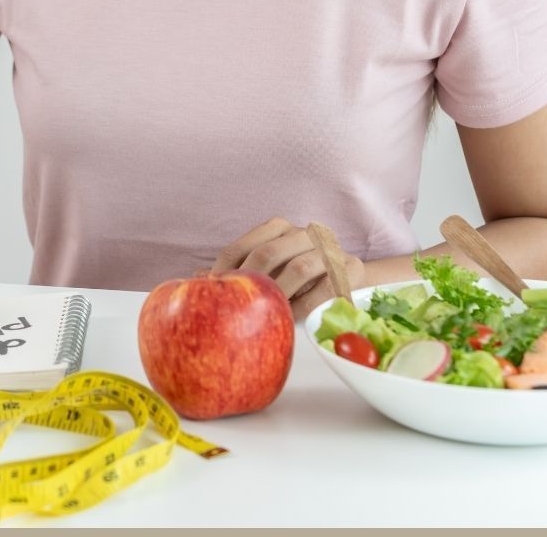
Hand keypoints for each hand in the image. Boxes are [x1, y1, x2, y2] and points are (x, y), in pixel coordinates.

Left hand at [211, 216, 364, 319]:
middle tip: (239, 308)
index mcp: (278, 228)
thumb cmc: (298, 279)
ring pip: (299, 267)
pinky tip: (293, 318)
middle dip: (250, 283)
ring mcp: (330, 248)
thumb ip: (238, 272)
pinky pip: (325, 288)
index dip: (223, 273)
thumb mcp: (267, 272)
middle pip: (267, 254)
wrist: (349, 281)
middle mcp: (304, 233)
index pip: (240, 248)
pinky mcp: (351, 269)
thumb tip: (195, 277)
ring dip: (280, 293)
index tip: (214, 296)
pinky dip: (306, 305)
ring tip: (268, 313)